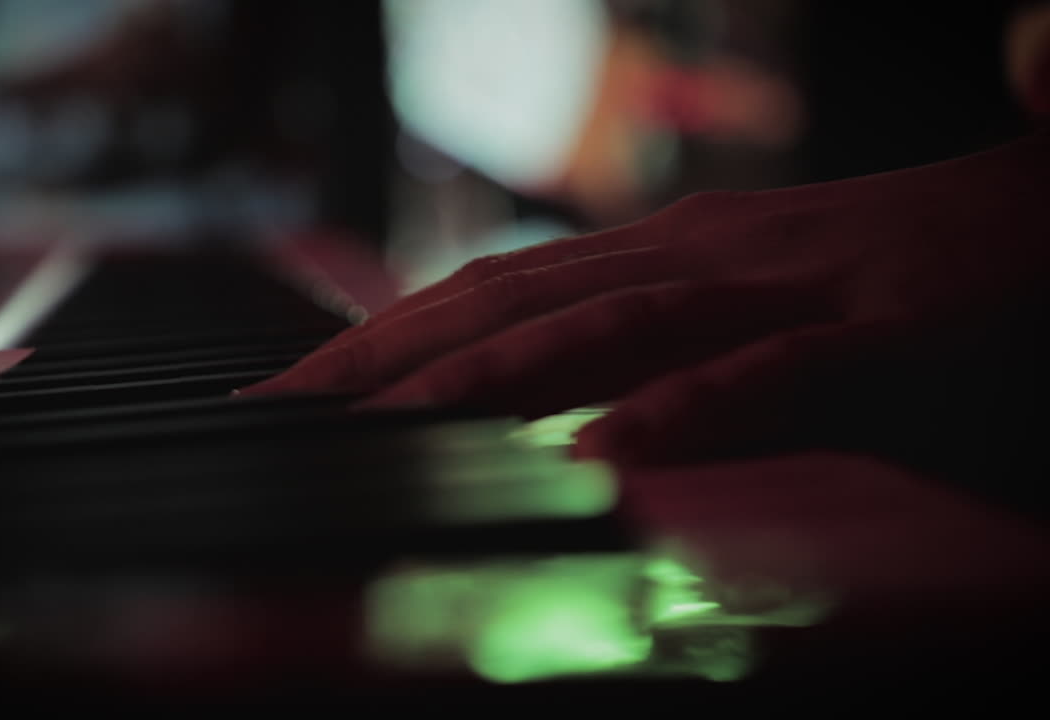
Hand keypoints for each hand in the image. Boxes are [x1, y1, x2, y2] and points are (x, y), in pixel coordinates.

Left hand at [244, 131, 1049, 475]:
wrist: (1023, 213)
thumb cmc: (869, 266)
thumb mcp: (728, 301)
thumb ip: (639, 343)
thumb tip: (548, 402)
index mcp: (653, 251)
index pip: (491, 289)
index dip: (385, 331)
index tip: (297, 383)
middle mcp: (686, 253)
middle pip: (511, 297)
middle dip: (391, 349)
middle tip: (290, 398)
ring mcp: (766, 283)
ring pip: (604, 322)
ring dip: (490, 372)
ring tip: (390, 418)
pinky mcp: (855, 324)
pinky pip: (754, 370)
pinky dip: (676, 406)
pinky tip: (605, 449)